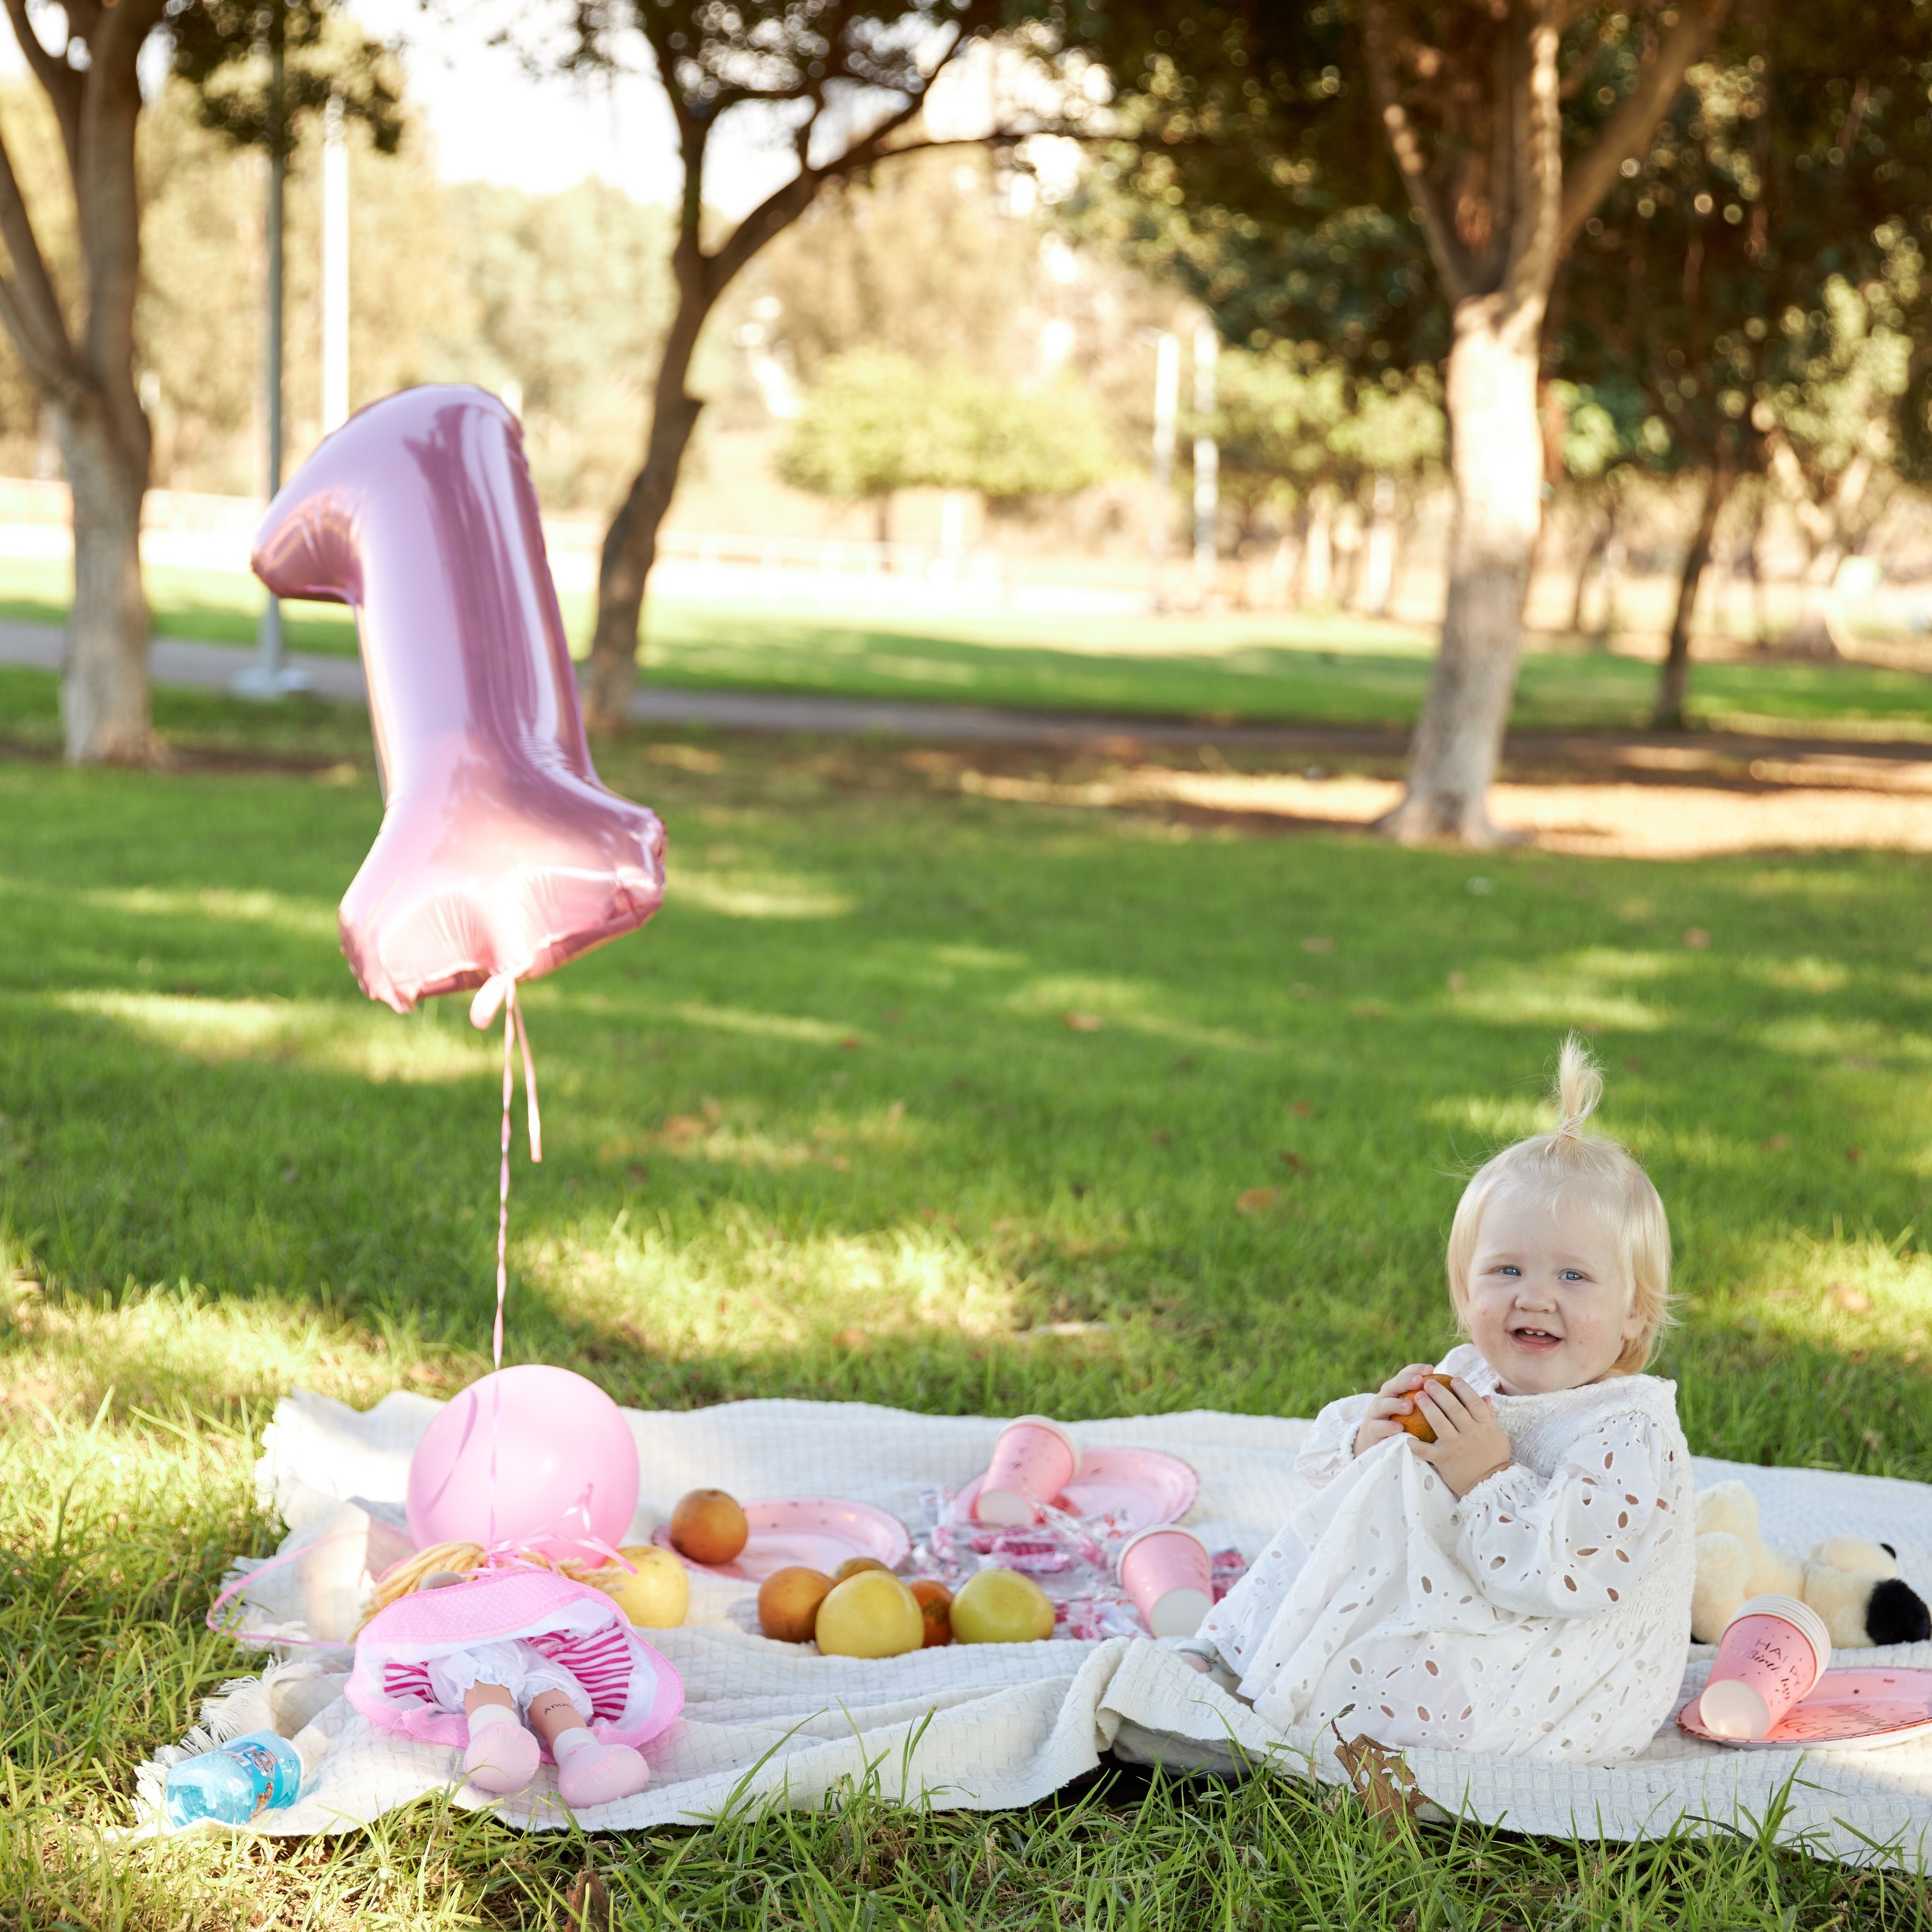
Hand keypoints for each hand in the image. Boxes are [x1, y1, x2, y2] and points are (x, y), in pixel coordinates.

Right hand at [1352, 1363, 1438, 1457]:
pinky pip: (1378, 1427)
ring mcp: (1375, 1413)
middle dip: (1405, 1381)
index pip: (1404, 1374)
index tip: (1430, 1368)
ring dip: (1395, 1404)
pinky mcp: (1371, 1430)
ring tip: (1409, 1407)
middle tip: (1419, 1381)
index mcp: (1395, 1390)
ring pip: (1382, 1404)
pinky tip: (1399, 1428)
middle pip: (1392, 1385)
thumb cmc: (1405, 1423)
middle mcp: (1384, 1397)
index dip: (1416, 1370)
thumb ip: (1427, 1400)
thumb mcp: (1414, 1410)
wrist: (1380, 1442)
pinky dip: (1388, 1427)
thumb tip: (1452, 1387)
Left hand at [1407, 1376, 1511, 1496]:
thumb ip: (1489, 1415)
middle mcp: (1470, 1433)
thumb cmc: (1494, 1458)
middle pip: (1454, 1409)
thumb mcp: (1497, 1435)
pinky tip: (1407, 1437)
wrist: (1490, 1485)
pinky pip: (1428, 1451)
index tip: (1453, 1379)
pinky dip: (1417, 1445)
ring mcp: (1457, 1446)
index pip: (1474, 1402)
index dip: (1464, 1389)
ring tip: (1417, 1396)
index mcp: (1484, 1425)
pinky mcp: (1445, 1460)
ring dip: (1428, 1409)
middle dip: (1439, 1393)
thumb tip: (1486, 1396)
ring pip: (1440, 1424)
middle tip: (1428, 1382)